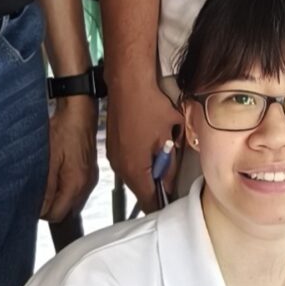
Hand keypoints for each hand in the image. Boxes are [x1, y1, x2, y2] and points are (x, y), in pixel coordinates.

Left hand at [45, 96, 99, 222]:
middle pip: (66, 211)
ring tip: (45, 184)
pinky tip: (56, 177)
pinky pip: (76, 191)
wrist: (79, 113)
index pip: (57, 215)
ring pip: (71, 202)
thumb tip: (39, 209)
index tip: (30, 202)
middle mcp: (86, 185)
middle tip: (36, 194)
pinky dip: (65, 190)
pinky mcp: (89, 173)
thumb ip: (46, 187)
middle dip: (50, 207)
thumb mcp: (48, 160)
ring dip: (58, 199)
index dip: (41, 212)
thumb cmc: (63, 131)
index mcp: (76, 184)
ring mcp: (90, 179)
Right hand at [106, 77, 180, 211]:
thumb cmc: (149, 106)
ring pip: (134, 175)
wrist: (128, 83)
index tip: (171, 201)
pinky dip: (140, 160)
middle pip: (140, 189)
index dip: (162, 202)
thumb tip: (169, 180)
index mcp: (133, 168)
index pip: (148, 200)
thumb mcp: (169, 137)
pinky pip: (128, 162)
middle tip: (171, 174)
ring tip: (163, 155)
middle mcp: (120, 166)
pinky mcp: (112, 146)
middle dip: (156, 184)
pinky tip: (151, 144)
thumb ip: (170, 164)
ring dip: (148, 171)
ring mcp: (113, 156)